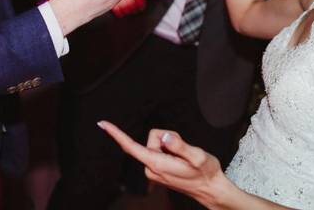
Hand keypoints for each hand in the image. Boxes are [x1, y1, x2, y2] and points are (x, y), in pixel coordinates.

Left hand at [99, 121, 227, 207]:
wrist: (210, 189)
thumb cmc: (206, 173)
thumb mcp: (198, 156)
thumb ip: (180, 145)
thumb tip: (165, 137)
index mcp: (158, 164)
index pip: (132, 147)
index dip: (117, 134)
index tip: (103, 124)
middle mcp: (151, 169)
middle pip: (151, 139)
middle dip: (167, 137)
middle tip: (184, 149)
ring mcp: (153, 171)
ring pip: (156, 144)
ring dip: (170, 145)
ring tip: (184, 156)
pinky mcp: (157, 170)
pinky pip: (158, 150)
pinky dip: (169, 150)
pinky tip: (180, 159)